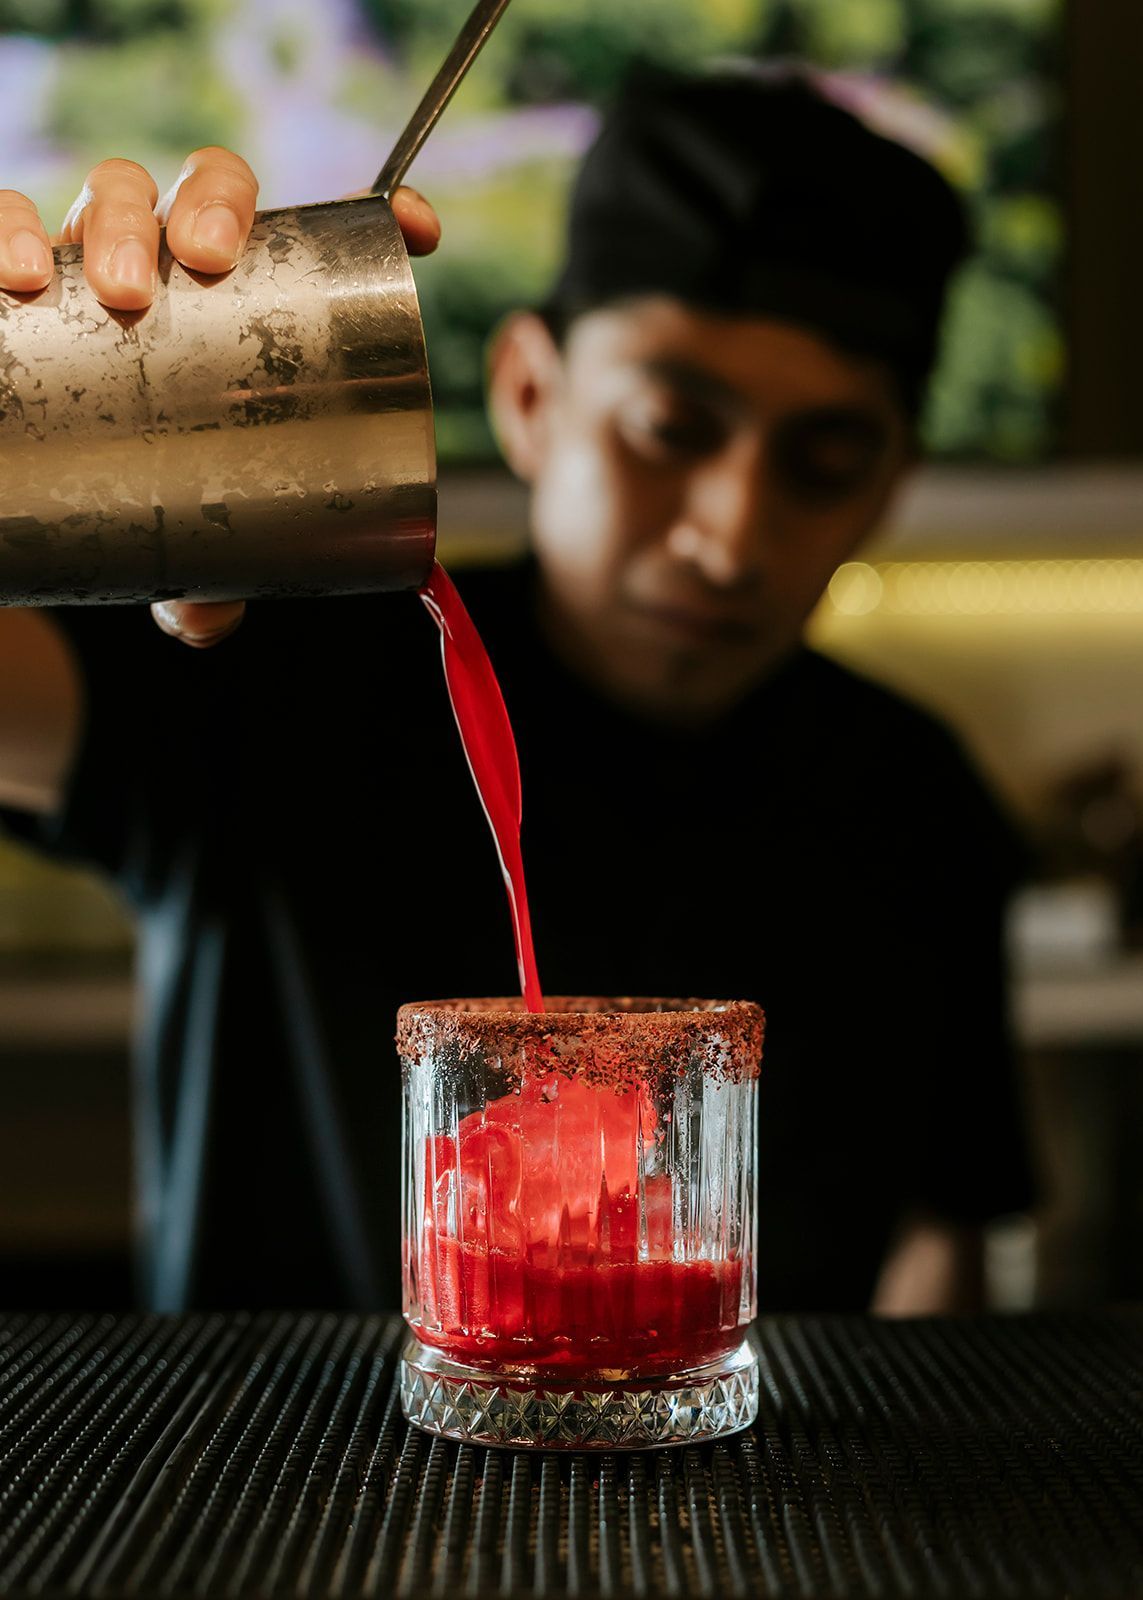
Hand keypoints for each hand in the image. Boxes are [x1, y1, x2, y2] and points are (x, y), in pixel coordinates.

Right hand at [0, 149, 440, 647]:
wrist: (37, 480)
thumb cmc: (138, 488)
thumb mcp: (184, 536)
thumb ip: (206, 578)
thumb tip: (207, 620)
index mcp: (245, 302)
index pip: (316, 237)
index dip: (376, 215)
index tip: (416, 230)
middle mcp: (173, 262)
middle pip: (209, 189)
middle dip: (212, 206)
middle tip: (204, 262)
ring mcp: (95, 256)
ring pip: (113, 189)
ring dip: (116, 218)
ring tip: (115, 289)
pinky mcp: (22, 270)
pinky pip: (6, 219)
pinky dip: (8, 229)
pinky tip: (17, 271)